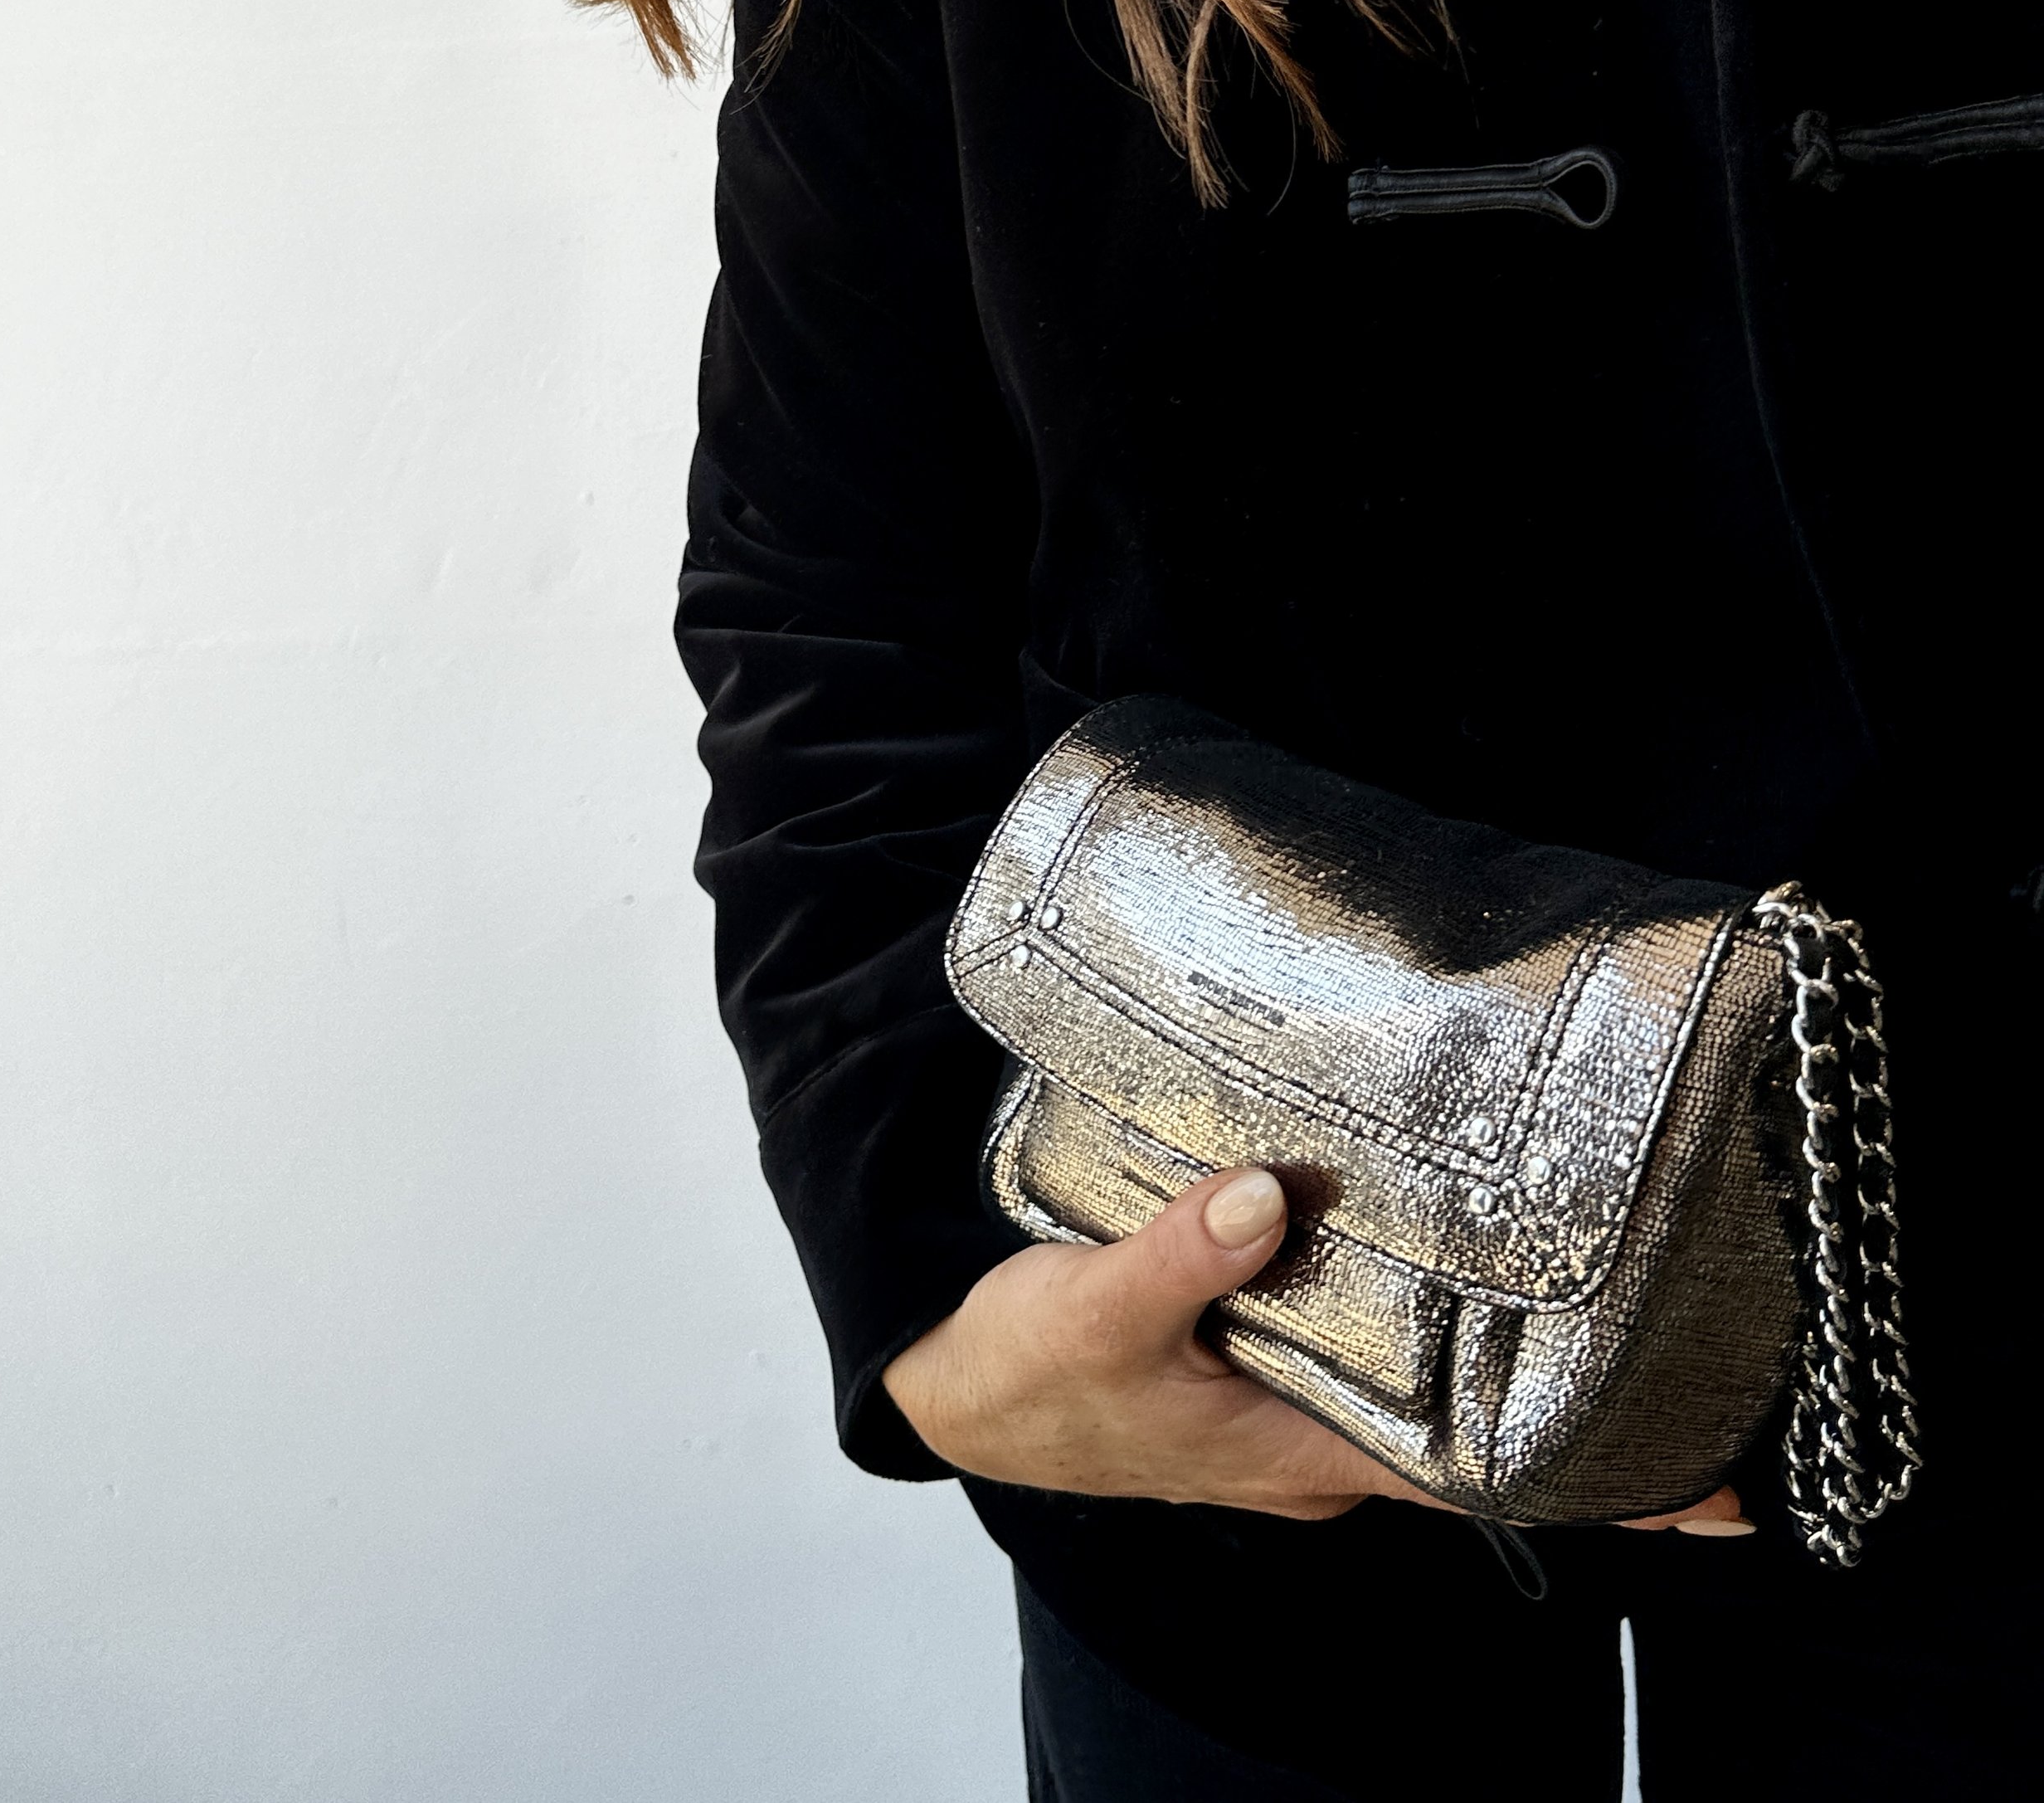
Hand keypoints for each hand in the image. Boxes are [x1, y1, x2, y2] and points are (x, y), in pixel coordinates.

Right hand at [885, 1167, 1754, 1532]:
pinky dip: (1428, 1310)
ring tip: (1611, 1286)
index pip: (1486, 1482)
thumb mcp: (1095, 1311)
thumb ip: (1179, 1254)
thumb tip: (1266, 1197)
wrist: (966, 1387)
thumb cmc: (1032, 1374)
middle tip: (1707, 1359)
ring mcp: (1301, 1406)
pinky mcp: (1271, 1358)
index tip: (1719, 1489)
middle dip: (1592, 1413)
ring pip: (1433, 1387)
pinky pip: (1377, 1345)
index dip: (1606, 1486)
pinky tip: (1454, 1247)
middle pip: (1485, 1435)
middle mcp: (1322, 1443)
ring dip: (1510, 1353)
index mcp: (1304, 1449)